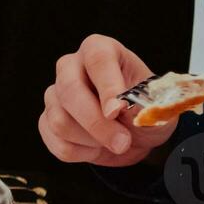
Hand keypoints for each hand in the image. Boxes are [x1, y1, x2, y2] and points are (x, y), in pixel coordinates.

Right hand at [39, 34, 177, 167]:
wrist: (135, 133)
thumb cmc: (143, 109)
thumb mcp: (157, 104)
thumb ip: (145, 105)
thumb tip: (130, 109)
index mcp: (99, 50)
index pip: (98, 59)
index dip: (107, 86)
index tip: (117, 111)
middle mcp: (71, 67)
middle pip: (70, 90)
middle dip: (97, 123)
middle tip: (122, 141)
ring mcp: (55, 94)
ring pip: (60, 121)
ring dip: (93, 141)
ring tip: (113, 140)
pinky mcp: (47, 120)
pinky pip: (58, 143)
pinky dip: (83, 153)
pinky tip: (96, 146)